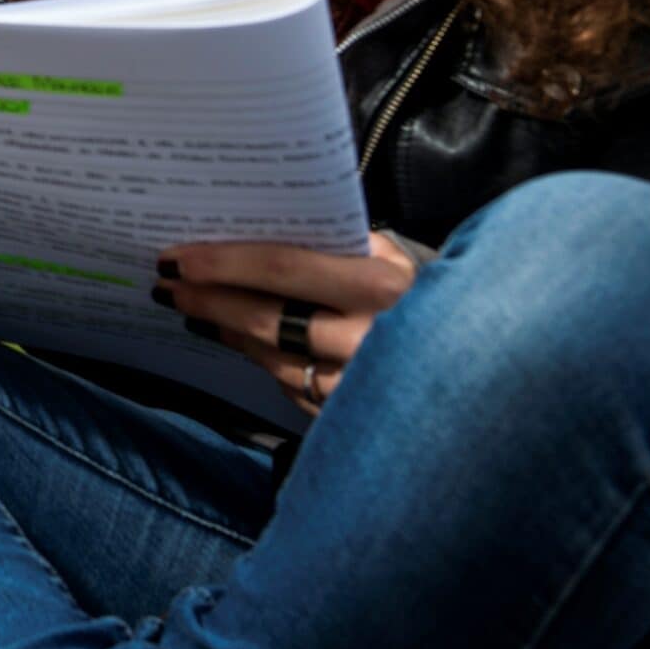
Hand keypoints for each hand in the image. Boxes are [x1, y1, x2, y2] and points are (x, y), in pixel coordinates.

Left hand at [152, 232, 417, 416]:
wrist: (482, 366)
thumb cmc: (430, 296)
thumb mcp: (398, 261)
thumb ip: (343, 246)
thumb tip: (267, 227)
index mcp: (384, 288)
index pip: (284, 269)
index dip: (224, 263)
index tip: (177, 256)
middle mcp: (372, 341)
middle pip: (267, 320)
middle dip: (208, 299)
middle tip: (168, 283)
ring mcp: (361, 389)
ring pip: (272, 359)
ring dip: (226, 332)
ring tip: (192, 307)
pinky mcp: (353, 421)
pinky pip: (292, 387)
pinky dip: (260, 361)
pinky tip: (237, 340)